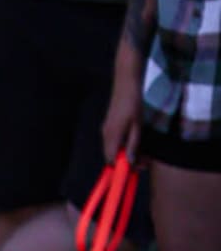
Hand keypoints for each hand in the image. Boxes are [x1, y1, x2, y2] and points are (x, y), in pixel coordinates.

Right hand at [104, 40, 145, 164]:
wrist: (126, 81)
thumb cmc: (133, 101)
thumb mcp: (137, 125)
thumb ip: (133, 144)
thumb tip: (130, 162)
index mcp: (112, 136)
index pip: (113, 160)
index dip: (124, 168)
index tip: (139, 169)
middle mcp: (106, 135)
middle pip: (113, 156)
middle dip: (127, 162)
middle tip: (145, 161)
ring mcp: (106, 130)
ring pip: (114, 149)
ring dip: (127, 154)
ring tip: (144, 153)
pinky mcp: (110, 125)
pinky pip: (115, 141)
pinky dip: (124, 146)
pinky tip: (136, 142)